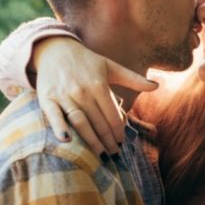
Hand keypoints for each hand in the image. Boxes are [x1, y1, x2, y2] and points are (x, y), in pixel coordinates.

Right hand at [32, 37, 157, 155]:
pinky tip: (66, 141)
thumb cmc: (87, 61)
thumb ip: (134, 79)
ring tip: (101, 156)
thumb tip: (157, 86)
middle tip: (114, 156)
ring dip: (91, 141)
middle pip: (98, 123)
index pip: (112, 115)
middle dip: (108, 142)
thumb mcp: (111, 67)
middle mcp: (82, 91)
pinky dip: (59, 128)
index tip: (122, 144)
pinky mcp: (46, 98)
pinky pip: (53, 116)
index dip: (119, 132)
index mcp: (99, 85)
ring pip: (80, 123)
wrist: (55, 49)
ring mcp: (63, 95)